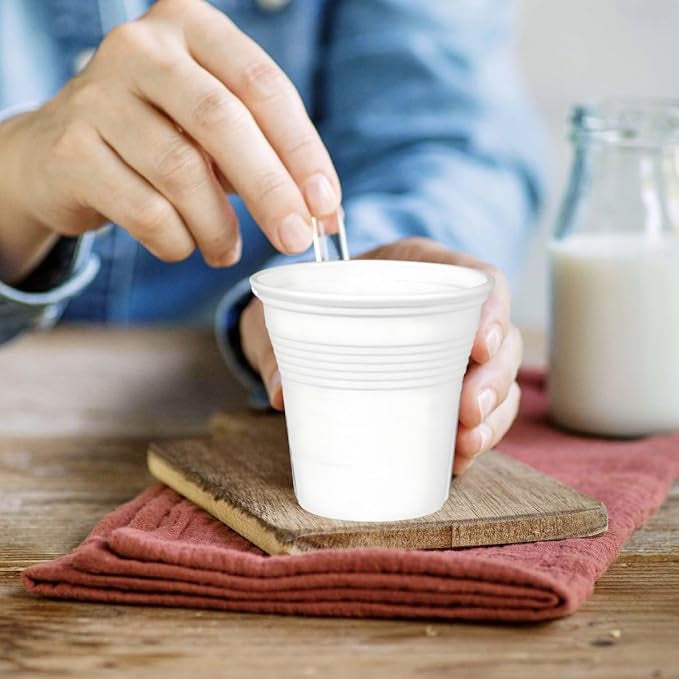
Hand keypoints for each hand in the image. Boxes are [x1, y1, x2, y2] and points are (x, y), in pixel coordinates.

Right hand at [0, 0, 339, 280]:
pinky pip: (144, 210)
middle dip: (270, 190)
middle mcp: (142, 48)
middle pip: (223, 122)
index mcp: (192, 27)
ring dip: (218, 226)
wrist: (60, 152)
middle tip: (295, 238)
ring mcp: (98, 95)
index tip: (326, 204)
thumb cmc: (158, 136)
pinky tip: (184, 246)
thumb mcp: (214, 128)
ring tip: (227, 251)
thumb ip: (266, 154)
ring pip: (182, 172)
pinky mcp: (72, 149)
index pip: (263, 86)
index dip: (302, 150)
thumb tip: (322, 213)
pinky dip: (176, 241)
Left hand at [240, 237, 522, 473]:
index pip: (481, 282)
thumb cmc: (314, 301)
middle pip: (501, 342)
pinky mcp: (447, 388)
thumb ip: (285, 344)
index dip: (494, 312)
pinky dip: (476, 437)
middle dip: (493, 381)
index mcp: (424, 270)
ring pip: (499, 382)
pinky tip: (458, 459)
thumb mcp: (299, 311)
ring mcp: (454, 352)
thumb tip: (281, 393)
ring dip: (492, 417)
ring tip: (466, 445)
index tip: (482, 347)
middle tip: (468, 412)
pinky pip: (480, 413)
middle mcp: (449, 311)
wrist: (315, 316)